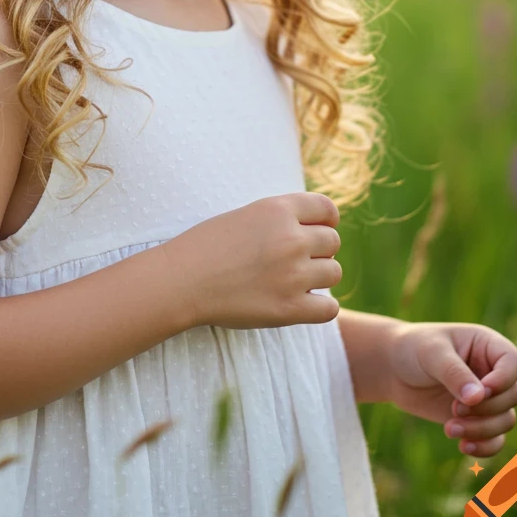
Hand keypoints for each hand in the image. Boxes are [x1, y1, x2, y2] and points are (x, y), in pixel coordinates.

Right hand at [163, 192, 342, 330]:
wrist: (182, 280)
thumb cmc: (206, 246)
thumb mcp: (245, 215)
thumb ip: (279, 218)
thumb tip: (314, 228)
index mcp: (278, 210)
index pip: (327, 208)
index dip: (327, 220)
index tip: (318, 230)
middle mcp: (291, 238)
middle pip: (332, 241)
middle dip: (319, 250)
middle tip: (296, 260)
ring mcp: (293, 274)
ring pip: (334, 272)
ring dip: (319, 277)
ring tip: (294, 281)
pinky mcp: (289, 308)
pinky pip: (329, 308)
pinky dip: (320, 307)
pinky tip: (302, 303)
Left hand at [385, 321, 516, 457]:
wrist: (394, 368)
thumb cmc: (413, 349)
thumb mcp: (431, 353)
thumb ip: (454, 373)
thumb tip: (478, 398)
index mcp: (487, 345)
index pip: (514, 362)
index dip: (504, 381)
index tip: (479, 393)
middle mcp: (493, 371)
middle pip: (514, 395)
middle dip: (487, 409)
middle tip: (455, 409)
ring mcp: (487, 397)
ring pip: (506, 420)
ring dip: (482, 430)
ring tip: (449, 429)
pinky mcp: (477, 419)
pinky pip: (496, 439)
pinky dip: (485, 447)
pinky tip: (463, 446)